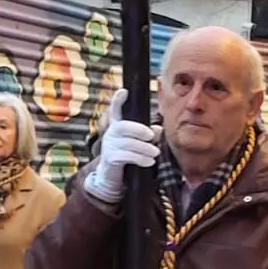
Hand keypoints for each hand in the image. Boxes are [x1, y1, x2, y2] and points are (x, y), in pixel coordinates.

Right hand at [84, 89, 160, 203]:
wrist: (112, 176)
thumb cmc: (127, 156)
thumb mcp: (138, 144)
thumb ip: (148, 135)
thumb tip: (158, 128)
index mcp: (117, 126)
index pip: (115, 111)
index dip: (117, 101)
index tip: (124, 91)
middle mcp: (110, 134)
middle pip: (123, 127)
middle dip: (138, 130)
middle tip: (151, 135)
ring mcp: (109, 146)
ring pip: (127, 143)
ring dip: (144, 148)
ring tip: (155, 153)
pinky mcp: (110, 159)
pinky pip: (126, 156)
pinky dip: (140, 159)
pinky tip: (149, 161)